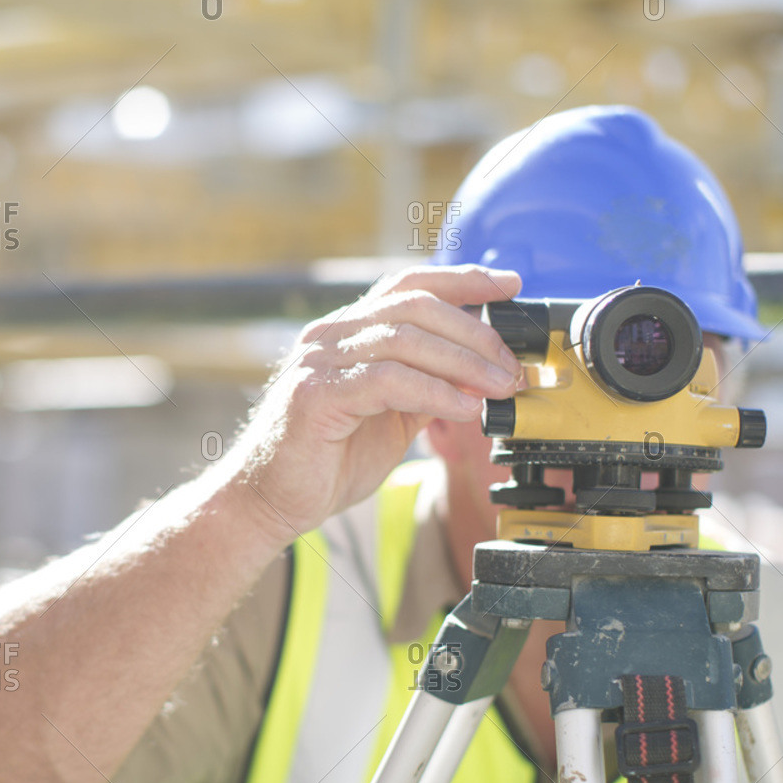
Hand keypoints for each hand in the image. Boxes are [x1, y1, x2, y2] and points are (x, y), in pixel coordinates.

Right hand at [228, 264, 523, 542]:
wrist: (270, 503)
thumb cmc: (325, 464)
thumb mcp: (391, 419)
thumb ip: (426, 389)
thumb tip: (480, 375)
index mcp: (347, 332)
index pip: (409, 285)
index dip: (463, 279)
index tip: (510, 284)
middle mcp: (330, 335)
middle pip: (414, 305)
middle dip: (475, 332)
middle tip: (513, 366)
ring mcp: (319, 361)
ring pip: (403, 337)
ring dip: (462, 362)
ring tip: (498, 388)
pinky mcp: (316, 395)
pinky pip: (387, 380)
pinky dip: (434, 392)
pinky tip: (463, 410)